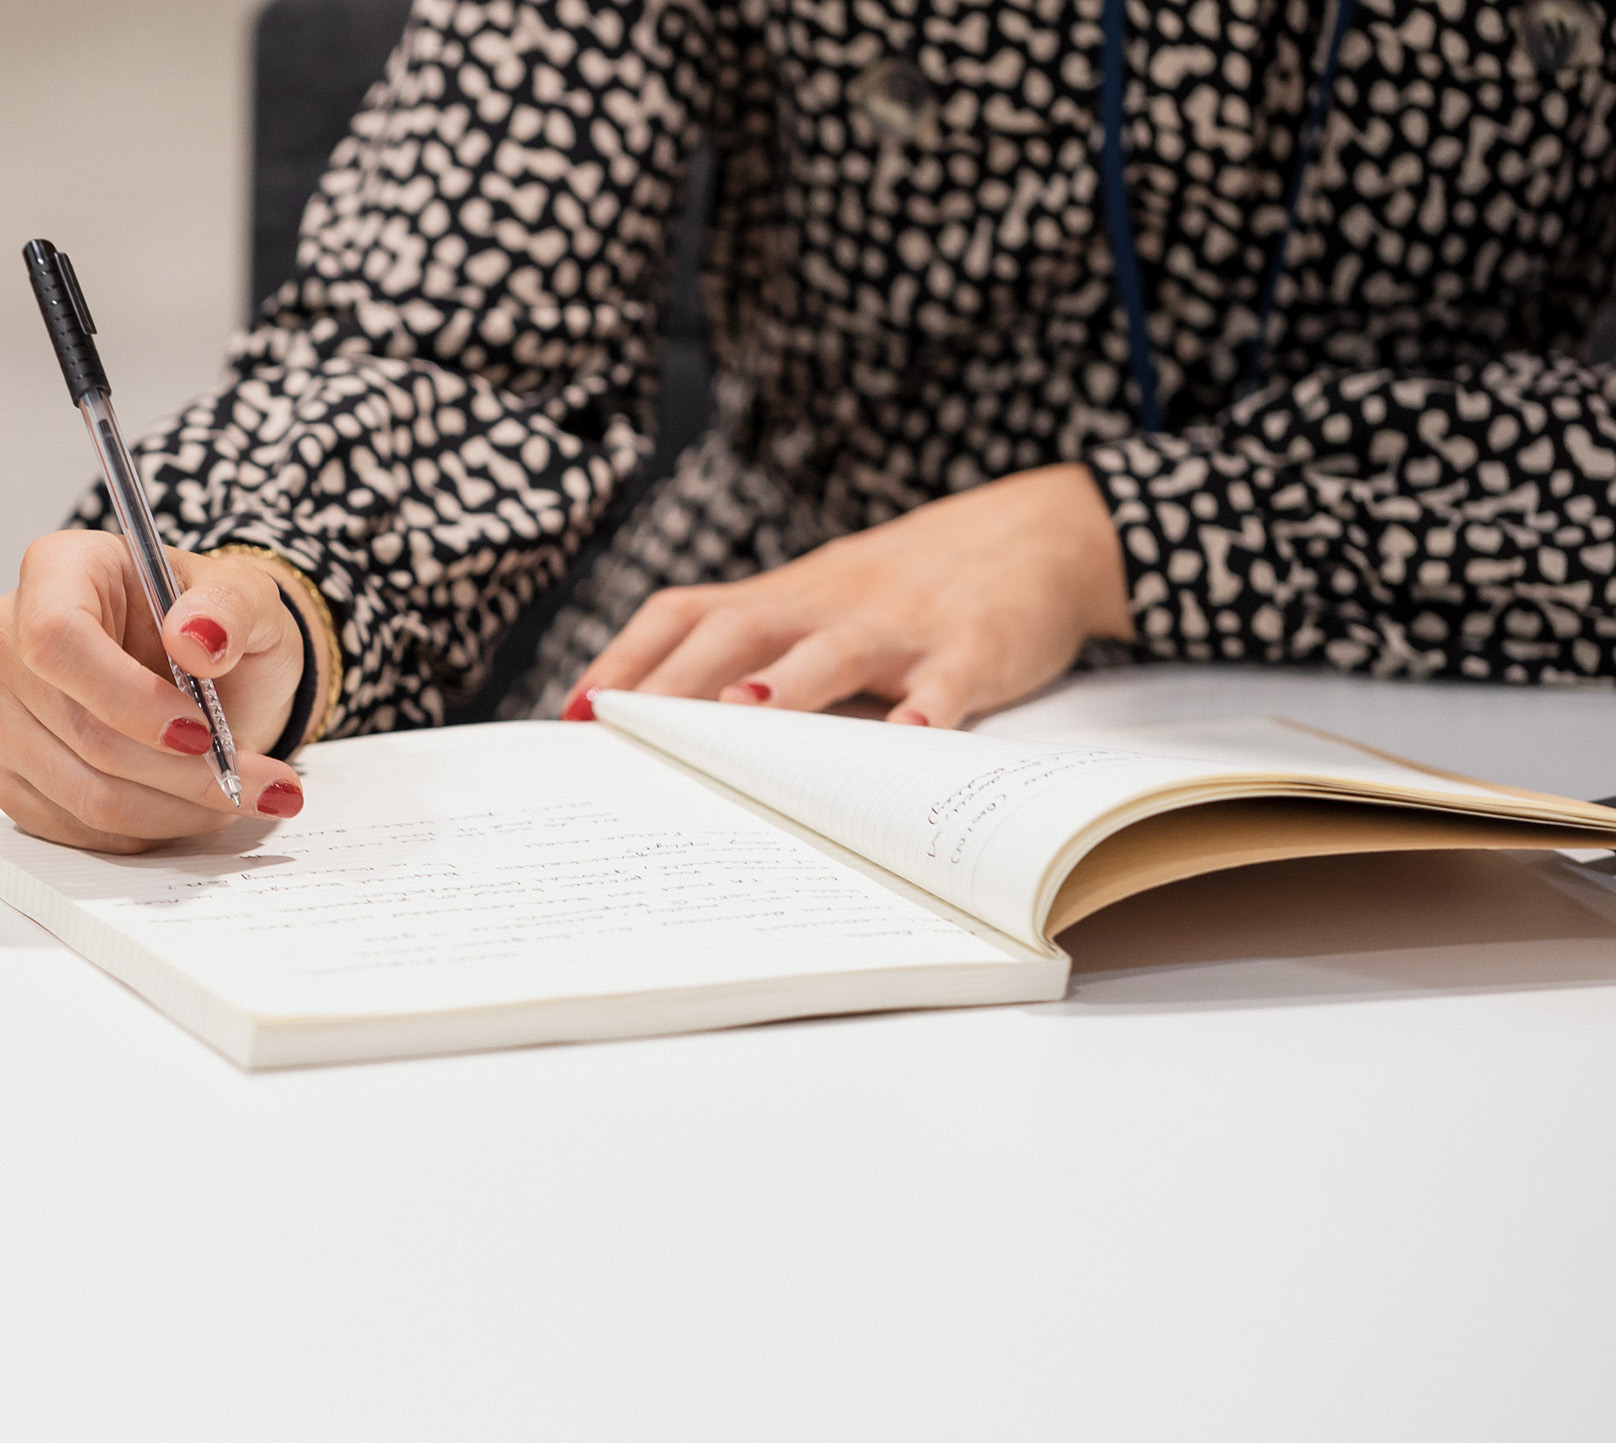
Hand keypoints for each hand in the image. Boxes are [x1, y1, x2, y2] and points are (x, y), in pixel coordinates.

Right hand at [0, 530, 308, 852]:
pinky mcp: (12, 777)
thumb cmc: (216, 631)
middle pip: (80, 730)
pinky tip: (189, 805)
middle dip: (181, 771)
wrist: (208, 678)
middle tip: (256, 778)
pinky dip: (149, 828)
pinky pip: (78, 827)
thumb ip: (232, 606)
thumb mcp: (251, 601)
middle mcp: (7, 639)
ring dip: (177, 808)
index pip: (56, 639)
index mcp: (56, 571)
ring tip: (236, 792)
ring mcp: (0, 713)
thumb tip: (197, 636)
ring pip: (84, 792)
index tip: (199, 730)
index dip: (128, 698)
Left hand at [563, 463, 1135, 726]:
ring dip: (789, 682)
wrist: (1039, 533)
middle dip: (678, 681)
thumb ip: (753, 656)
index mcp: (783, 597)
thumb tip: (658, 727)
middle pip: (739, 629)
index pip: (684, 615)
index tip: (575, 713)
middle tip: (627, 727)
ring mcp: (901, 622)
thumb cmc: (904, 590)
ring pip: (836, 649)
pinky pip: (949, 678)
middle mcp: (828, 602)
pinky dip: (930, 706)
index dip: (626, 659)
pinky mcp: (975, 646)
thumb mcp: (820, 607)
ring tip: (747, 717)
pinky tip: (912, 735)